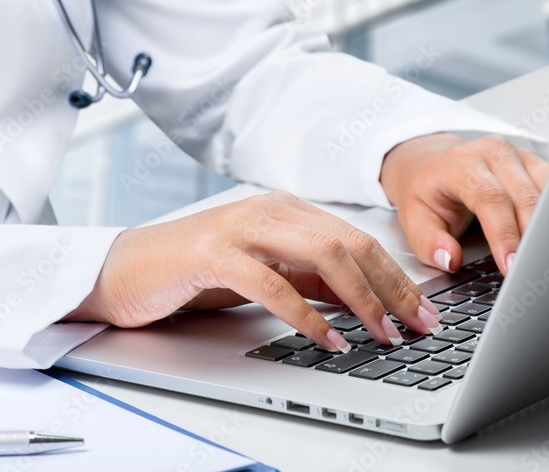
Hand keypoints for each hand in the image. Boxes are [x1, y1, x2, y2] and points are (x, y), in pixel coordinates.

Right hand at [65, 191, 443, 351]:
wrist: (125, 269)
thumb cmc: (194, 271)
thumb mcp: (264, 271)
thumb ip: (308, 278)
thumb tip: (362, 298)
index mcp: (285, 210)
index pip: (356, 239)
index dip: (395, 276)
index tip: (422, 311)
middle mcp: (269, 210)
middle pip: (350, 244)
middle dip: (391, 287)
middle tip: (418, 325)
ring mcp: (241, 227)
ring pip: (322, 255)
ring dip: (361, 299)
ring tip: (383, 333)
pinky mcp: (213, 253)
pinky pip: (273, 283)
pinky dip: (307, 314)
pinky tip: (328, 338)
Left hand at [379, 133, 548, 275]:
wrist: (434, 166)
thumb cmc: (428, 193)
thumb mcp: (414, 219)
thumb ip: (429, 242)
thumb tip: (450, 260)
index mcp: (461, 163)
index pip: (489, 197)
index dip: (504, 233)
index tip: (511, 264)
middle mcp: (492, 153)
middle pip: (523, 195)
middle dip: (532, 237)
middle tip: (534, 271)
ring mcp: (517, 155)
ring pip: (547, 189)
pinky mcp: (534, 163)